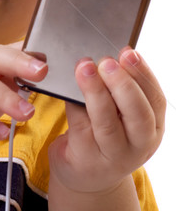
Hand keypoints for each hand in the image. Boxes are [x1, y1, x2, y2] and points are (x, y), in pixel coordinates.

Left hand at [48, 47, 165, 193]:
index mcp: (153, 126)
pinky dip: (75, 104)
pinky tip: (68, 89)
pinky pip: (80, 127)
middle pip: (138, 115)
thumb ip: (120, 88)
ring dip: (95, 92)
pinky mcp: (85, 158)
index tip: (128, 52)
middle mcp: (138, 144)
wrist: (86, 172)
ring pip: (107, 124)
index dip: (142, 73)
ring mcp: (112, 155)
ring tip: (85, 68)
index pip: (155, 99)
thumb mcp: (123, 114)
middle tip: (107, 61)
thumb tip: (106, 53)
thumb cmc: (105, 132)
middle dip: (123, 84)